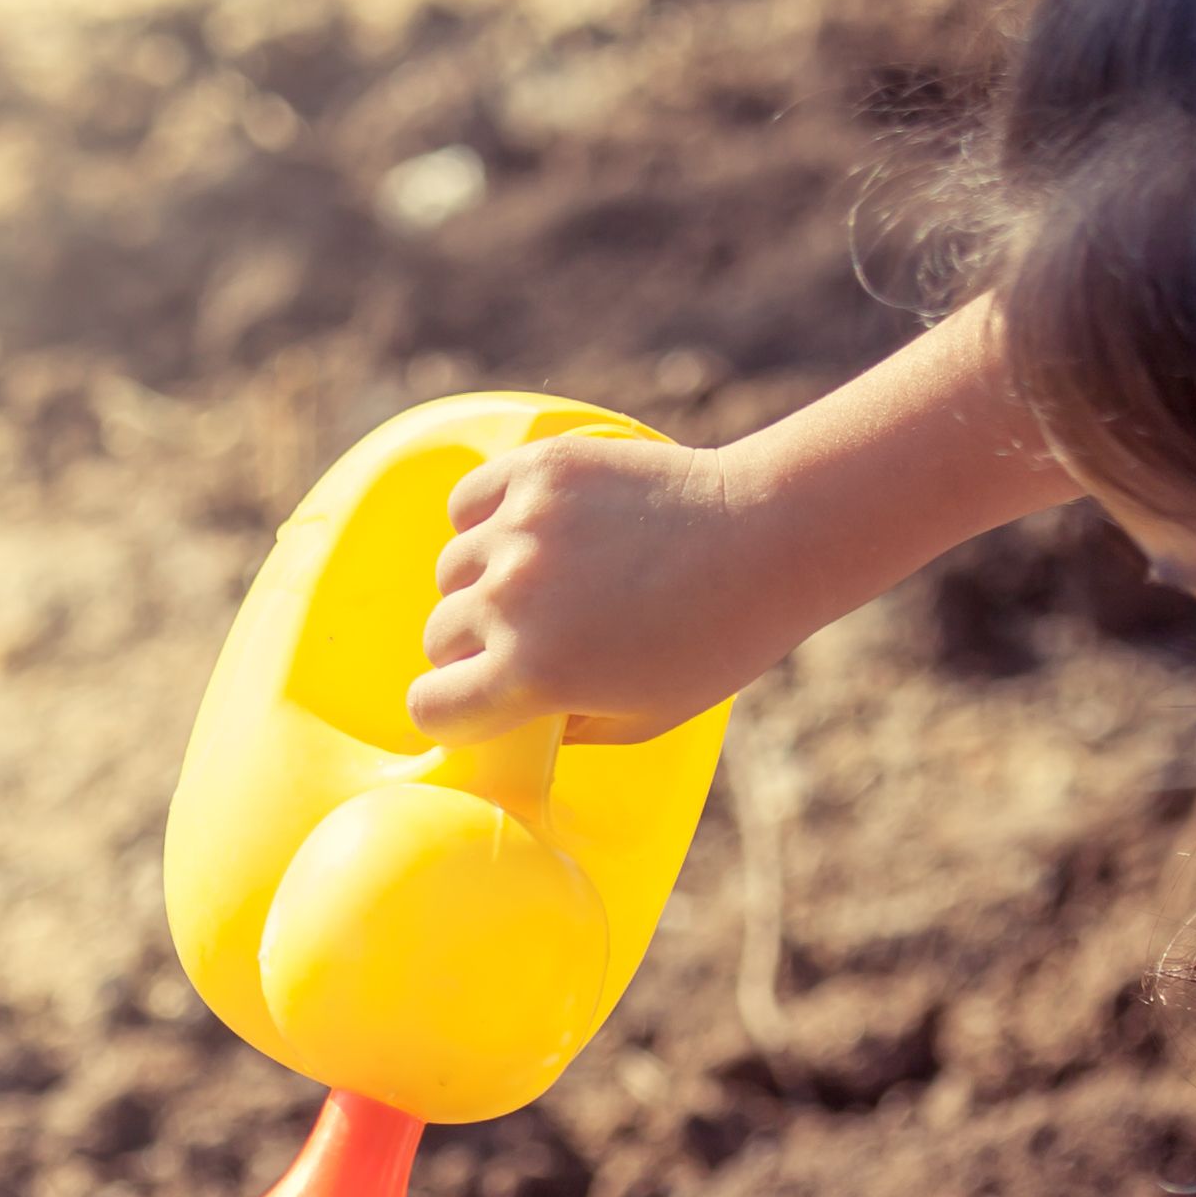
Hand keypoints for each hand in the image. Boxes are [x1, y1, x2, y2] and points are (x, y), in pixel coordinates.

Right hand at [408, 436, 806, 746]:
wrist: (765, 536)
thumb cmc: (716, 640)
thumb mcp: (642, 719)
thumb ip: (561, 725)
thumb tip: (510, 720)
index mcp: (534, 675)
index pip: (430, 708)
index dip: (452, 712)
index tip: (477, 702)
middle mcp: (512, 600)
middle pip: (438, 638)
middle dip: (473, 649)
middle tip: (531, 638)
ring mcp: (520, 528)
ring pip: (450, 571)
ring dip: (481, 583)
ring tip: (543, 580)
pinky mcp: (537, 471)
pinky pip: (467, 505)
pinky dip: (485, 520)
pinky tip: (529, 531)